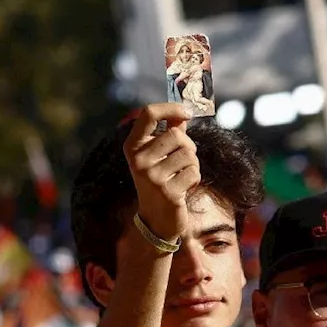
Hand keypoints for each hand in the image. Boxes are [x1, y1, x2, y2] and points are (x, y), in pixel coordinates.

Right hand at [122, 103, 197, 242]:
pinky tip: (183, 188)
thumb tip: (183, 113)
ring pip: (189, 154)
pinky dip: (194, 179)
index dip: (170, 108)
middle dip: (188, 146)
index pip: (148, 114)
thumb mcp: (158, 155)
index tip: (187, 112)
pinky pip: (194, 172)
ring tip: (181, 176)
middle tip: (182, 160)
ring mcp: (152, 176)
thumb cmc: (160, 180)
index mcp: (132, 147)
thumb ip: (169, 132)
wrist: (156, 218)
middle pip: (176, 135)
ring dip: (192, 164)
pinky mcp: (168, 191)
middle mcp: (138, 160)